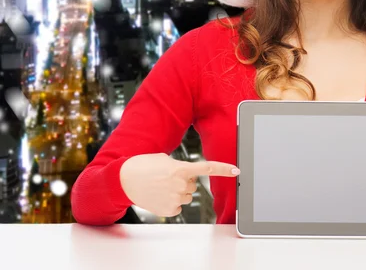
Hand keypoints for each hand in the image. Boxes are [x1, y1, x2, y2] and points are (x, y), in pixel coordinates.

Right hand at [119, 153, 239, 216]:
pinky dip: (171, 202)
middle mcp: (181, 184)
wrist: (124, 180)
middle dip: (184, 181)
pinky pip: (178, 206)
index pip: (208, 168)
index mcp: (181, 168)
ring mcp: (175, 198)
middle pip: (193, 185)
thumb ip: (181, 167)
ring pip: (187, 196)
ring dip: (178, 191)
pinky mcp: (169, 210)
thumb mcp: (165, 160)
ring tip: (161, 186)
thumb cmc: (144, 166)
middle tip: (167, 178)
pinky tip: (159, 196)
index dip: (224, 169)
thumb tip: (188, 176)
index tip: (236, 170)